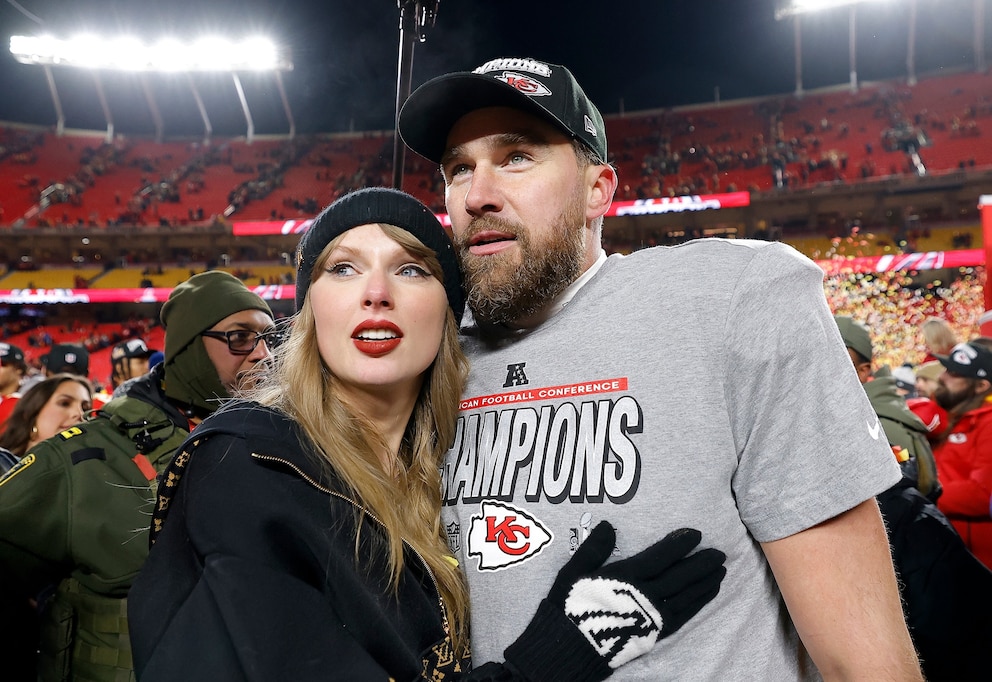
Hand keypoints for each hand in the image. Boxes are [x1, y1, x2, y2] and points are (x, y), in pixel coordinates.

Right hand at [554, 523, 725, 666]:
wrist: (569, 647)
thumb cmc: (569, 606)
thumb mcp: (573, 572)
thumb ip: (594, 549)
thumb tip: (609, 525)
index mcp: (624, 577)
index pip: (659, 557)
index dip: (679, 545)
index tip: (696, 534)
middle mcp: (643, 595)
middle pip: (679, 577)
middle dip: (701, 564)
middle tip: (720, 553)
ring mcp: (651, 615)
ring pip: (685, 596)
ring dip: (705, 582)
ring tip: (721, 571)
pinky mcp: (653, 632)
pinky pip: (682, 616)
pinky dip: (698, 604)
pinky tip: (708, 594)